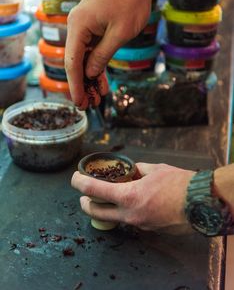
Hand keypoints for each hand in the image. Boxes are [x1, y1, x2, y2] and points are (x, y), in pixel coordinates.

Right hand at [65, 0, 152, 108]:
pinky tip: (101, 81)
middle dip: (83, 84)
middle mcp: (76, 25)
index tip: (79, 102)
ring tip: (97, 97)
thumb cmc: (131, 3)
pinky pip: (92, 50)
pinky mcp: (93, 27)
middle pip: (76, 61)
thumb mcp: (119, 34)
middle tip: (89, 105)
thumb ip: (102, 56)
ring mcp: (84, 26)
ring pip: (85, 58)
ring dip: (91, 77)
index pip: (72, 61)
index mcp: (78, 25)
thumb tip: (89, 74)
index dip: (75, 85)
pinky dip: (97, 65)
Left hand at [71, 163, 194, 230]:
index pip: (94, 190)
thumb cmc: (178, 183)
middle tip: (84, 196)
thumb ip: (138, 170)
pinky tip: (134, 202)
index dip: (79, 183)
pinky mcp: (148, 229)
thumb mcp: (155, 169)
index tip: (75, 178)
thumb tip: (132, 170)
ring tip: (109, 197)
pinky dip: (125, 211)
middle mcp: (129, 214)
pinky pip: (130, 220)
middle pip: (96, 213)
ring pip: (113, 219)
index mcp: (128, 196)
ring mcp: (138, 225)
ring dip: (106, 209)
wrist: (200, 203)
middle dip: (85, 204)